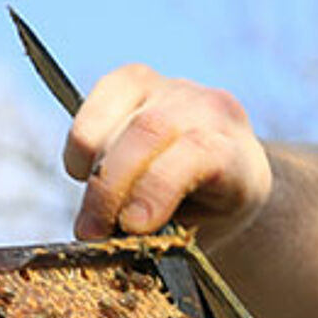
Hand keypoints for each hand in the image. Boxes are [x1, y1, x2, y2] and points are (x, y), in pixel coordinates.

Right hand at [64, 64, 273, 242]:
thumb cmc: (209, 212)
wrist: (224, 175)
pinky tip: (90, 174)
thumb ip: (164, 233)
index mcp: (237, 154)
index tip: (132, 226)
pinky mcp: (133, 80)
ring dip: (92, 174)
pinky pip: (91, 108)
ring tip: (92, 214)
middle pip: (148, 131)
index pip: (198, 153)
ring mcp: (171, 89)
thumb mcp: (203, 234)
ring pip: (114, 122)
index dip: (158, 187)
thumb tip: (112, 237)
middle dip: (110, 186)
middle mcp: (208, 110)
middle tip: (91, 231)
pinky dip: (80, 149)